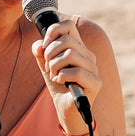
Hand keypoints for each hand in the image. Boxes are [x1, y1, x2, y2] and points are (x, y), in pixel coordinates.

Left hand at [31, 18, 100, 133]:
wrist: (66, 109)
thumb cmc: (59, 86)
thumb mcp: (46, 66)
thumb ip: (41, 52)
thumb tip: (39, 45)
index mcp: (78, 47)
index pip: (69, 26)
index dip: (53, 31)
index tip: (44, 46)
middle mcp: (88, 55)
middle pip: (67, 40)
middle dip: (51, 53)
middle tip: (48, 67)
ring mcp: (93, 69)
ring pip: (71, 54)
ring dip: (55, 65)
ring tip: (54, 75)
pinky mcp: (95, 83)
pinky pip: (76, 72)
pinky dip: (62, 76)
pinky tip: (60, 81)